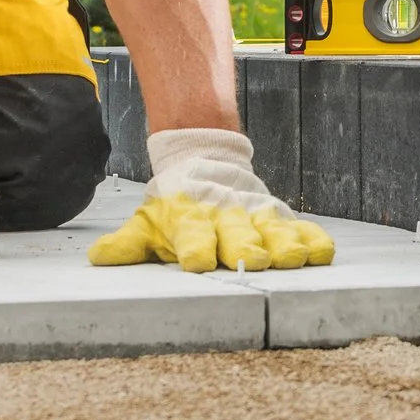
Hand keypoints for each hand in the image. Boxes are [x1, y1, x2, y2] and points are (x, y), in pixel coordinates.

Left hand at [89, 128, 335, 272]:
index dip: (196, 247)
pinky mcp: (279, 216)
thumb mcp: (148, 221)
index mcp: (191, 220)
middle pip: (237, 233)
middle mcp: (225, 218)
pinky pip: (299, 227)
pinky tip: (321, 252)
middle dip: (245, 246)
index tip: (199, 262)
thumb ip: (127, 243)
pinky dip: (312, 239)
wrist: (204, 158)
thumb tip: (98, 257)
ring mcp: (255, 216)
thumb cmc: (174, 204)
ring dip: (283, 244)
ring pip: (272, 230)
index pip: (192, 233)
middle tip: (252, 260)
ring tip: (293, 258)